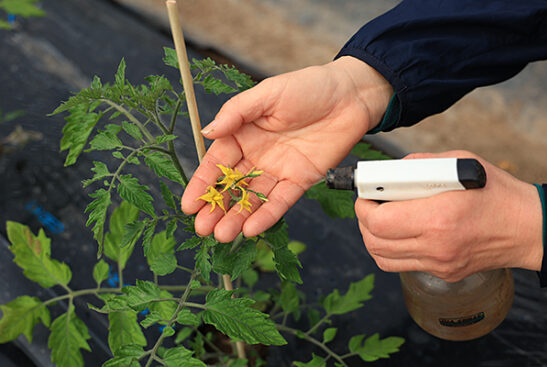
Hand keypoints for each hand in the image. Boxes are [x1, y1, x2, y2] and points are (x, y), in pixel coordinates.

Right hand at [181, 56, 391, 241]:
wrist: (349, 95)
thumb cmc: (307, 87)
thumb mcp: (267, 94)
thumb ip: (236, 113)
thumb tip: (207, 132)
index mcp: (243, 133)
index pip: (216, 163)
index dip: (202, 184)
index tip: (188, 205)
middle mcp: (257, 154)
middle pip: (231, 186)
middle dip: (216, 208)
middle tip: (201, 229)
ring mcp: (278, 169)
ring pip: (253, 198)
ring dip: (237, 217)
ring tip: (221, 236)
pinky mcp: (301, 180)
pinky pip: (281, 201)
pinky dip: (267, 215)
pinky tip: (251, 229)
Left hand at [356, 150, 542, 281]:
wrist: (528, 228)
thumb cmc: (497, 193)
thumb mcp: (460, 163)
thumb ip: (421, 164)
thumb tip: (391, 171)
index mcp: (438, 218)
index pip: (380, 222)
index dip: (363, 208)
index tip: (364, 196)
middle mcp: (436, 246)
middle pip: (375, 242)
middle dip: (363, 221)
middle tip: (369, 205)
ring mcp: (439, 263)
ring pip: (382, 258)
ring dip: (372, 238)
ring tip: (380, 219)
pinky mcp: (443, 273)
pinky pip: (401, 265)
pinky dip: (390, 250)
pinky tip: (399, 233)